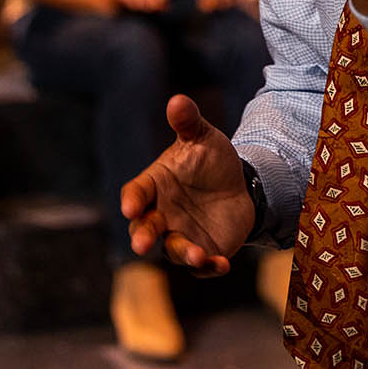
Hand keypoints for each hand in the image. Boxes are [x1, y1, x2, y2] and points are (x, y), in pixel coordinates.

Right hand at [121, 95, 255, 275]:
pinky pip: (201, 266)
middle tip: (142, 244)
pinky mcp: (202, 251)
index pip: (135, 194)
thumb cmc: (209, 159)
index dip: (132, 201)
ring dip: (183, 254)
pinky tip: (221, 265)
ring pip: (173, 250)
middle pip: (144, 230)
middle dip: (143, 237)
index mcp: (153, 186)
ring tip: (198, 254)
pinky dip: (209, 268)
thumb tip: (178, 100)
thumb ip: (188, 122)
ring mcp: (180, 235)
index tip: (130, 207)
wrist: (237, 184)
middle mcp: (160, 215)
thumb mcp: (202, 137)